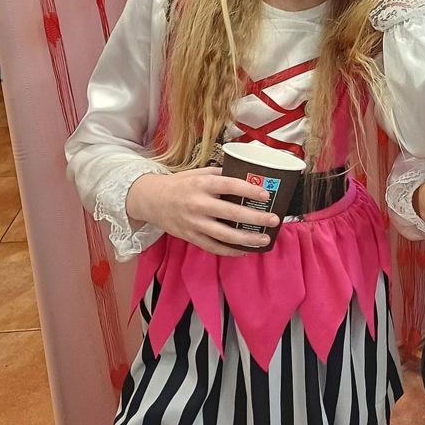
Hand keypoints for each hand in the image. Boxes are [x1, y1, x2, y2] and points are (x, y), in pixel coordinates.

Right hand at [126, 168, 281, 256]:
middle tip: (274, 220)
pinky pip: (214, 247)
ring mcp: (194, 223)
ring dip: (247, 239)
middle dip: (255, 218)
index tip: (265, 195)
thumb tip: (248, 177)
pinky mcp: (191, 237)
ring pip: (224, 235)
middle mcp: (198, 204)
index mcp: (202, 185)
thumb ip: (221, 175)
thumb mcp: (198, 174)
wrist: (151, 200)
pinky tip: (245, 250)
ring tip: (264, 239)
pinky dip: (231, 251)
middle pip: (231, 213)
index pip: (229, 186)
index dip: (248, 191)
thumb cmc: (180, 185)